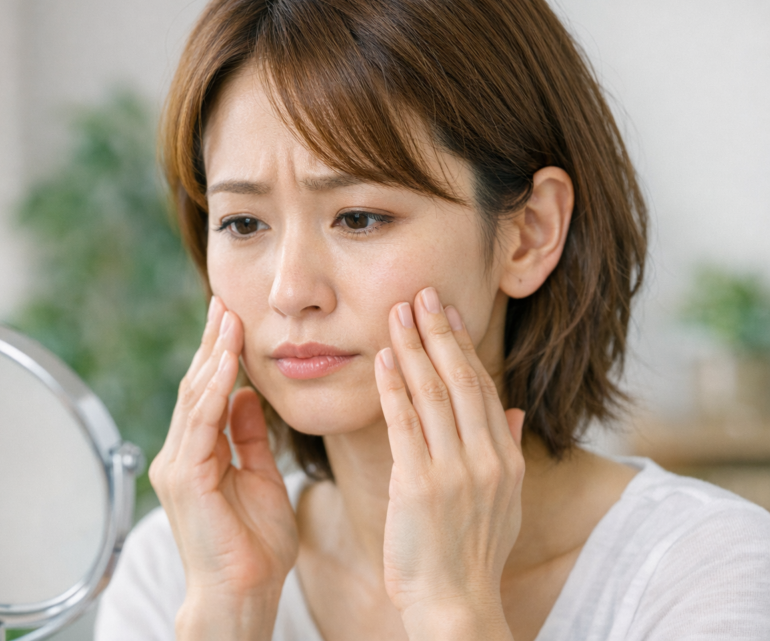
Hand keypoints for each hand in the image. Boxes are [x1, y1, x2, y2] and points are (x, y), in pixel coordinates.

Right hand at [149, 297, 297, 639]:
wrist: (241, 595)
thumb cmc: (253, 549)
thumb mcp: (260, 479)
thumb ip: (249, 439)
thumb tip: (246, 398)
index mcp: (197, 457)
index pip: (207, 395)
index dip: (220, 357)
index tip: (234, 320)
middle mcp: (180, 457)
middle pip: (195, 388)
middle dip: (212, 345)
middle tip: (225, 303)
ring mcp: (177, 467)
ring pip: (194, 399)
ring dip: (213, 357)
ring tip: (226, 318)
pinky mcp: (183, 479)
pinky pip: (199, 424)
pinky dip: (212, 391)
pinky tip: (225, 364)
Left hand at [375, 288, 524, 640]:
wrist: (455, 604)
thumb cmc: (471, 555)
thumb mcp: (506, 504)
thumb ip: (512, 451)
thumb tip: (517, 411)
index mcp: (507, 460)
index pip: (483, 389)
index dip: (463, 346)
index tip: (446, 313)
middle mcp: (486, 459)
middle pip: (462, 380)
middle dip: (439, 332)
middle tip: (421, 293)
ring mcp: (456, 471)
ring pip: (432, 394)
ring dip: (412, 349)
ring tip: (396, 313)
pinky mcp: (420, 485)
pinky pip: (404, 424)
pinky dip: (392, 388)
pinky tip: (380, 360)